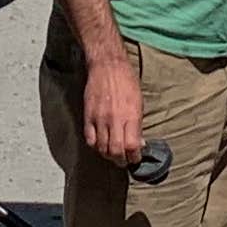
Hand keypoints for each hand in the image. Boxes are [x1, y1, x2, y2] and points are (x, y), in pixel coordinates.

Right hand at [81, 51, 145, 167]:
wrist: (107, 65)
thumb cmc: (127, 81)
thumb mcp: (139, 102)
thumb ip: (137, 124)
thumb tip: (139, 143)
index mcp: (131, 115)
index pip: (132, 146)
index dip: (134, 157)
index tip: (136, 159)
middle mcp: (115, 119)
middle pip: (116, 151)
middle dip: (121, 160)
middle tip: (124, 161)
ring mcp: (100, 118)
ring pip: (102, 148)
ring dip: (108, 155)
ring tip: (113, 154)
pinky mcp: (88, 116)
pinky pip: (90, 139)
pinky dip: (95, 146)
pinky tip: (101, 144)